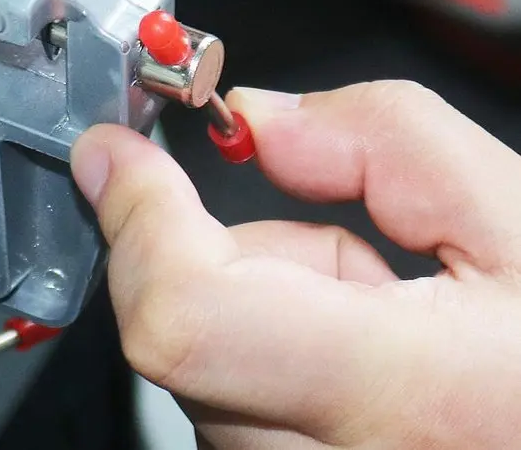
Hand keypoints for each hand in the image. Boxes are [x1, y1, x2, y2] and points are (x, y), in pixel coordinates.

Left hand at [70, 82, 520, 447]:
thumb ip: (381, 137)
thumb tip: (257, 119)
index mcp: (411, 399)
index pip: (185, 313)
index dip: (138, 214)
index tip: (118, 151)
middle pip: (182, 335)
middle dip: (230, 252)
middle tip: (346, 249)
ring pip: (200, 371)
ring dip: (255, 309)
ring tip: (381, 318)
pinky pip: (228, 411)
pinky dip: (262, 361)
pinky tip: (360, 368)